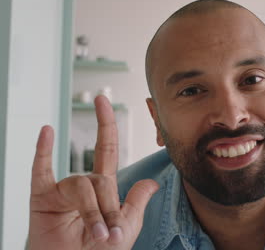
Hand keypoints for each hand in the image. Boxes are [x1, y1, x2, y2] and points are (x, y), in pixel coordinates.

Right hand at [28, 96, 158, 249]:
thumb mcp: (126, 228)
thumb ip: (136, 203)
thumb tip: (151, 182)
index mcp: (102, 189)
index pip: (105, 149)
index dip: (106, 124)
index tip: (104, 100)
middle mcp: (81, 186)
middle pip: (100, 178)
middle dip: (109, 207)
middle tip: (112, 233)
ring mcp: (60, 191)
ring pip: (82, 186)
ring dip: (94, 213)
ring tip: (99, 236)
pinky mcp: (41, 199)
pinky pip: (40, 171)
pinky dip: (43, 151)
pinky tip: (47, 132)